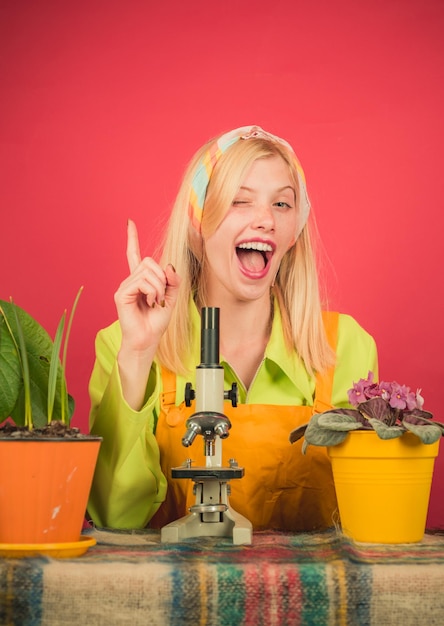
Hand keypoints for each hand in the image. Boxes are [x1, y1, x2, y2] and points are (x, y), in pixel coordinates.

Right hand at [114, 219, 180, 354]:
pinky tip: (150, 302)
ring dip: (159, 286)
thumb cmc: (155, 323)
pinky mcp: (122, 294)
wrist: (147, 341)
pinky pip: (142, 281)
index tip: (129, 223)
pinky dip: (152, 291)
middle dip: (162, 277)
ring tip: (156, 301)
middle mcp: (130, 281)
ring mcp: (124, 287)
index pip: (134, 255)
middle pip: (149, 261)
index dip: (132, 239)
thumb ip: (172, 282)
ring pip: (147, 271)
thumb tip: (169, 266)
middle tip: (161, 296)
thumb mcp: (171, 299)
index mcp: (140, 281)